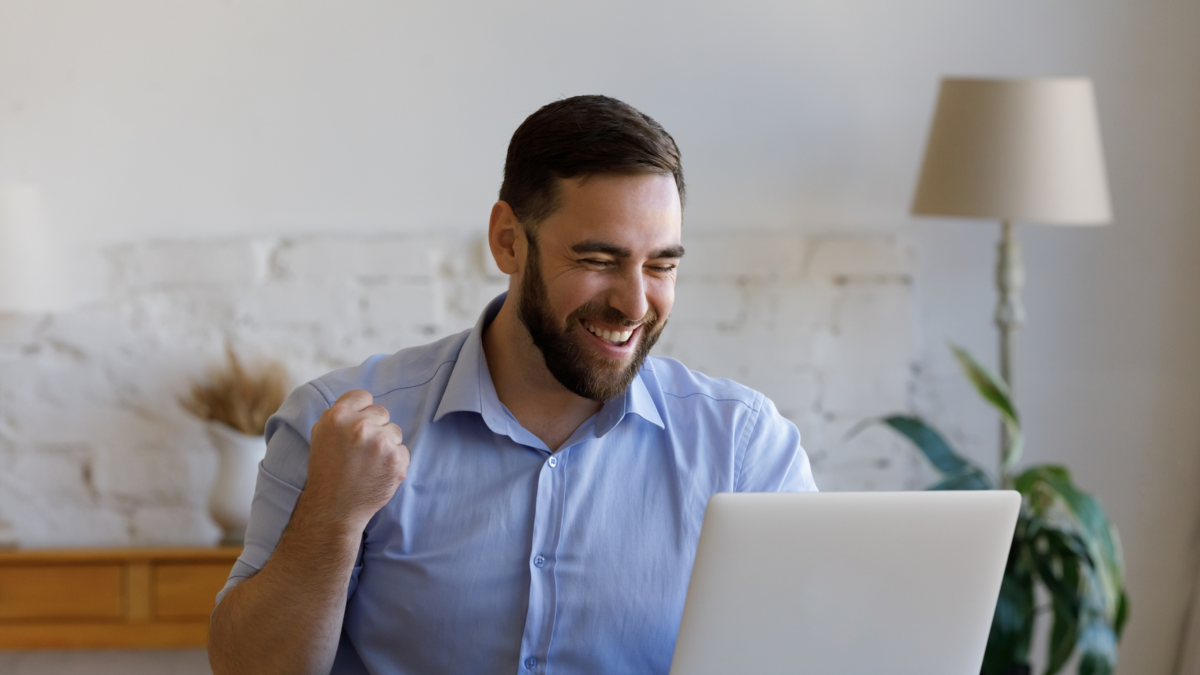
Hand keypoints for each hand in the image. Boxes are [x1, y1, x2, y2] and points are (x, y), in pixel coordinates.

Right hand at [304, 389, 409, 529]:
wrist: (333, 507)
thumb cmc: (327, 470)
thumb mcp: (321, 434)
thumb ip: (340, 414)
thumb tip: (360, 403)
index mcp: (338, 416)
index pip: (363, 396)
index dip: (361, 411)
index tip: (357, 426)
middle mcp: (360, 426)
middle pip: (381, 412)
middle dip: (375, 428)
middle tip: (361, 450)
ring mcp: (380, 443)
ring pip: (394, 431)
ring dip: (386, 445)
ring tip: (369, 463)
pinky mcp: (396, 460)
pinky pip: (403, 450)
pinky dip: (394, 461)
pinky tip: (378, 472)